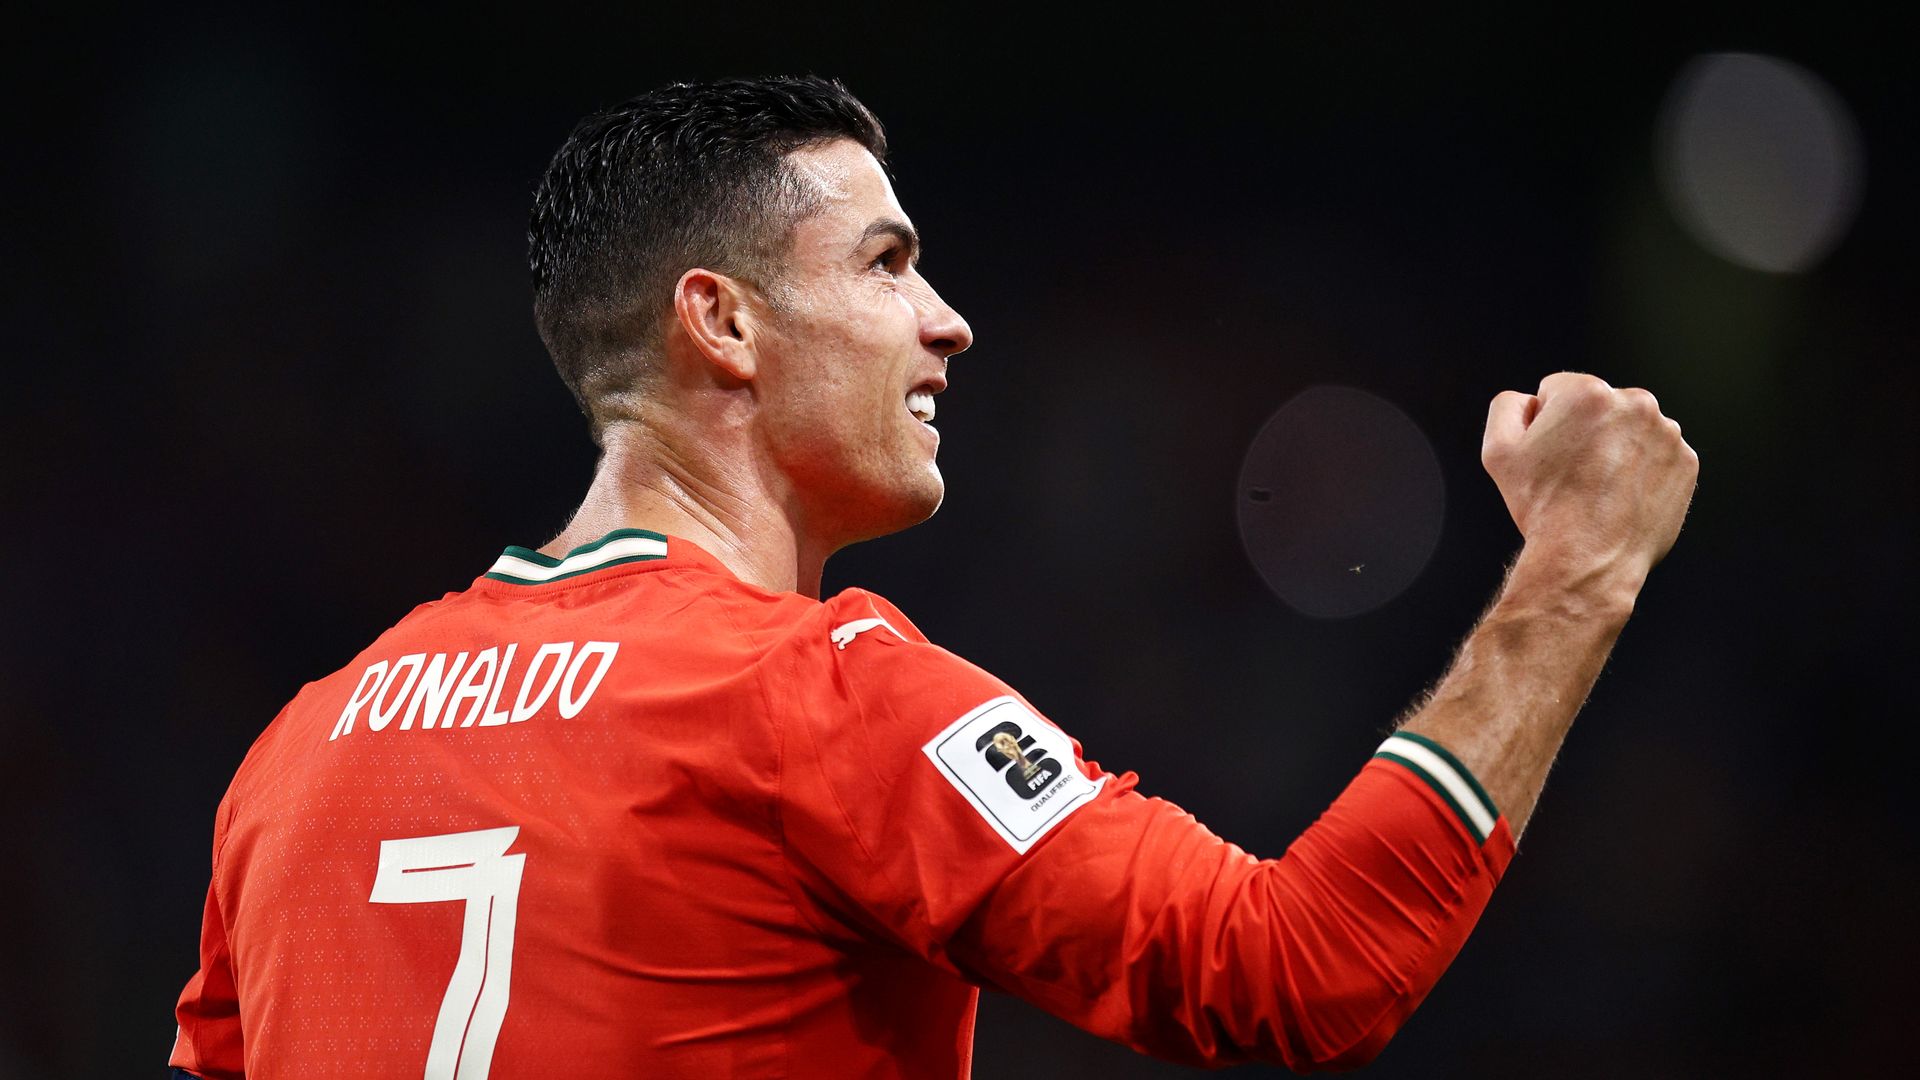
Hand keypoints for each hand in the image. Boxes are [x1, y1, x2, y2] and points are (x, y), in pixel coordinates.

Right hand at [1481, 373, 1698, 591]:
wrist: (1588, 558)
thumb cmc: (1544, 507)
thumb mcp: (1497, 451)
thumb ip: (1506, 406)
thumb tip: (1528, 400)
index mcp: (1588, 392)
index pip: (1556, 390)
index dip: (1543, 424)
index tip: (1548, 455)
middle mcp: (1635, 403)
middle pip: (1598, 407)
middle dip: (1584, 432)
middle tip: (1572, 474)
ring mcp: (1667, 434)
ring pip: (1630, 431)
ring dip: (1615, 449)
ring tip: (1597, 488)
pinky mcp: (1685, 463)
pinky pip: (1656, 456)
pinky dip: (1641, 472)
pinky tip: (1621, 496)